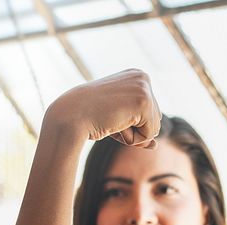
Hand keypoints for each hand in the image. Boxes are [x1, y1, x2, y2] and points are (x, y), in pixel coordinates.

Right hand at [45, 69, 161, 148]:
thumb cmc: (89, 118)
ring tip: (111, 120)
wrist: (70, 116)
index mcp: (136, 76)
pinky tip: (115, 124)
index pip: (150, 113)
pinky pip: (150, 134)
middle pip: (156, 119)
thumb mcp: (117, 121)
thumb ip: (137, 130)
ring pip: (154, 128)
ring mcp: (144, 88)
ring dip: (133, 134)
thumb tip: (155, 145)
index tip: (110, 113)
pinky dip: (133, 138)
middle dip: (134, 129)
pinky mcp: (144, 101)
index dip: (131, 123)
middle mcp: (143, 77)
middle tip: (109, 118)